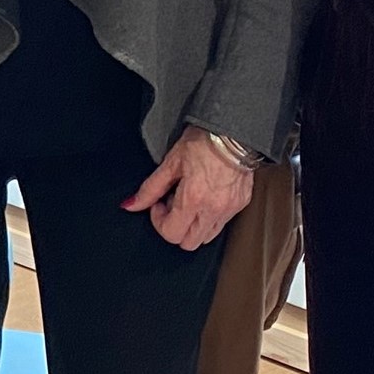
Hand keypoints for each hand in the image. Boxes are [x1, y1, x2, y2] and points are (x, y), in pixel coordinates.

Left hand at [124, 127, 253, 250]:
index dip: (158, 221)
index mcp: (194, 199)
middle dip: (176, 227)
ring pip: (207, 237)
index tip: (158, 204)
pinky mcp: (241, 205)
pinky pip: (222, 224)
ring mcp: (230, 209)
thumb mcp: (170, 163)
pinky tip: (205, 197)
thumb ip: (150, 188)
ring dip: (193, 225)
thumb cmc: (203, 141)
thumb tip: (132, 204)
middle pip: (189, 243)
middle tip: (172, 203)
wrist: (234, 131)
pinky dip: (209, 217)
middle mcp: (214, 209)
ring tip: (190, 200)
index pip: (171, 234)